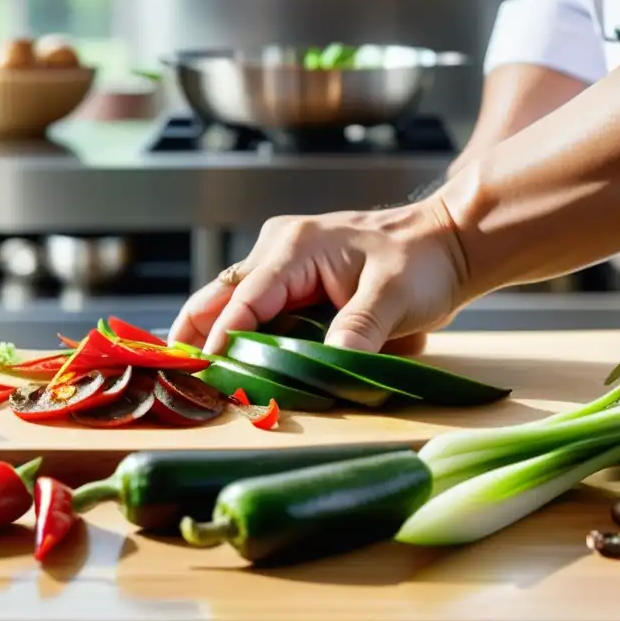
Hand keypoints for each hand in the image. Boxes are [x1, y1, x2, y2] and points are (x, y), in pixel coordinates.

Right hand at [168, 196, 468, 354]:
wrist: (447, 242)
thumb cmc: (423, 262)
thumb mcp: (393, 299)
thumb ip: (357, 332)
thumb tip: (327, 369)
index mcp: (295, 249)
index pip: (243, 301)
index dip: (220, 341)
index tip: (202, 376)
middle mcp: (279, 250)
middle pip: (218, 295)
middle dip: (194, 335)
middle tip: (172, 377)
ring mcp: (284, 263)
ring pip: (231, 301)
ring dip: (213, 336)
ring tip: (193, 378)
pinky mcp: (296, 279)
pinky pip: (256, 307)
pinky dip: (240, 334)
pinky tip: (233, 364)